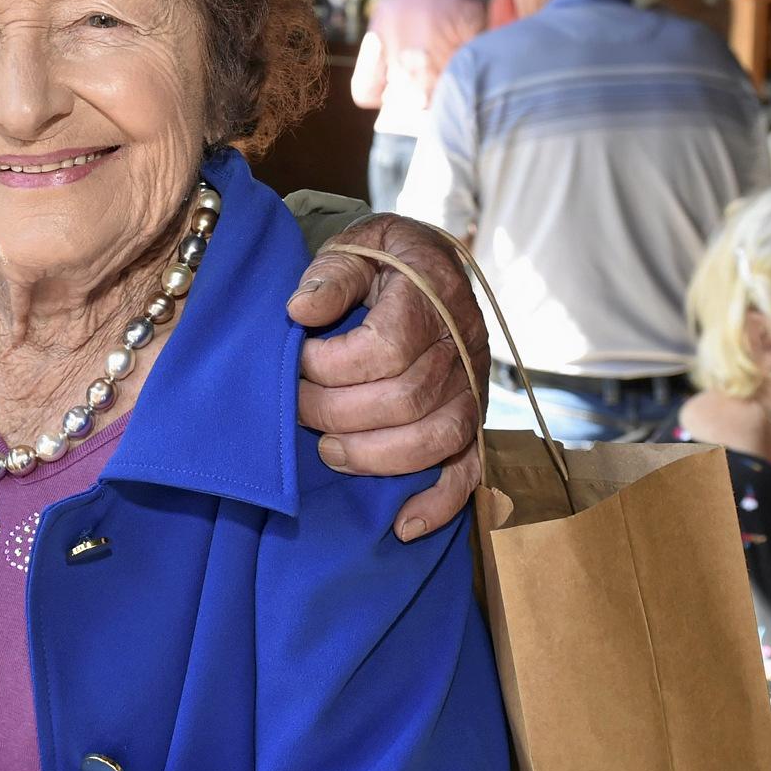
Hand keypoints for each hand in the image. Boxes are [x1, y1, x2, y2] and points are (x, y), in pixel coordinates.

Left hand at [289, 213, 488, 541]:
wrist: (430, 265)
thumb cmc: (383, 259)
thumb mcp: (356, 245)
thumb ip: (331, 273)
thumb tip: (300, 310)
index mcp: (433, 297)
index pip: (388, 347)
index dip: (332, 364)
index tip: (299, 358)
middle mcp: (463, 346)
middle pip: (406, 399)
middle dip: (337, 412)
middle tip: (296, 407)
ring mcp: (474, 388)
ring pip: (436, 439)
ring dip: (376, 457)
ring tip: (328, 451)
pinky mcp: (473, 420)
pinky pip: (470, 471)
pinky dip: (441, 504)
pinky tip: (404, 525)